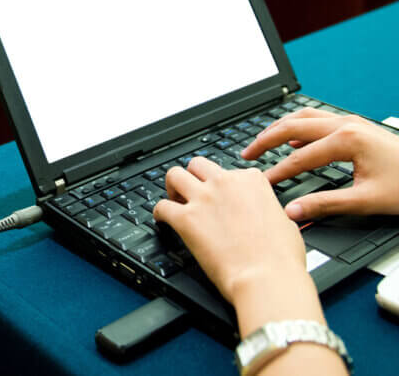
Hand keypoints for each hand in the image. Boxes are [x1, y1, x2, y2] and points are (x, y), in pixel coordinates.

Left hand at [153, 157, 306, 306]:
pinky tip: (162, 220)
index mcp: (251, 181)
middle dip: (193, 177)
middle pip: (198, 165)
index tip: (222, 197)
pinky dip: (158, 213)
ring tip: (174, 200)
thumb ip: (265, 207)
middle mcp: (225, 183)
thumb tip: (260, 213)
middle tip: (192, 192)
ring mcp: (204, 198)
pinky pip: (161, 206)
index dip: (224, 186)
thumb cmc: (281, 257)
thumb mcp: (284, 220)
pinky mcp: (186, 218)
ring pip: (174, 175)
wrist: (268, 277)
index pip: (230, 171)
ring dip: (172, 187)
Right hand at [242, 108, 398, 219]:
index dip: (277, 172)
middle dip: (266, 140)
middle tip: (246, 154)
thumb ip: (325, 205)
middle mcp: (346, 125)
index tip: (262, 184)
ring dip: (279, 129)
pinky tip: (291, 138)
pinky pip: (317, 119)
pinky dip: (297, 126)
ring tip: (261, 142)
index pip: (299, 157)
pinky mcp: (355, 126)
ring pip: (303, 117)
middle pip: (293, 127)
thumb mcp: (366, 201)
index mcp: (347, 140)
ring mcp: (351, 122)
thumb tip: (293, 212)